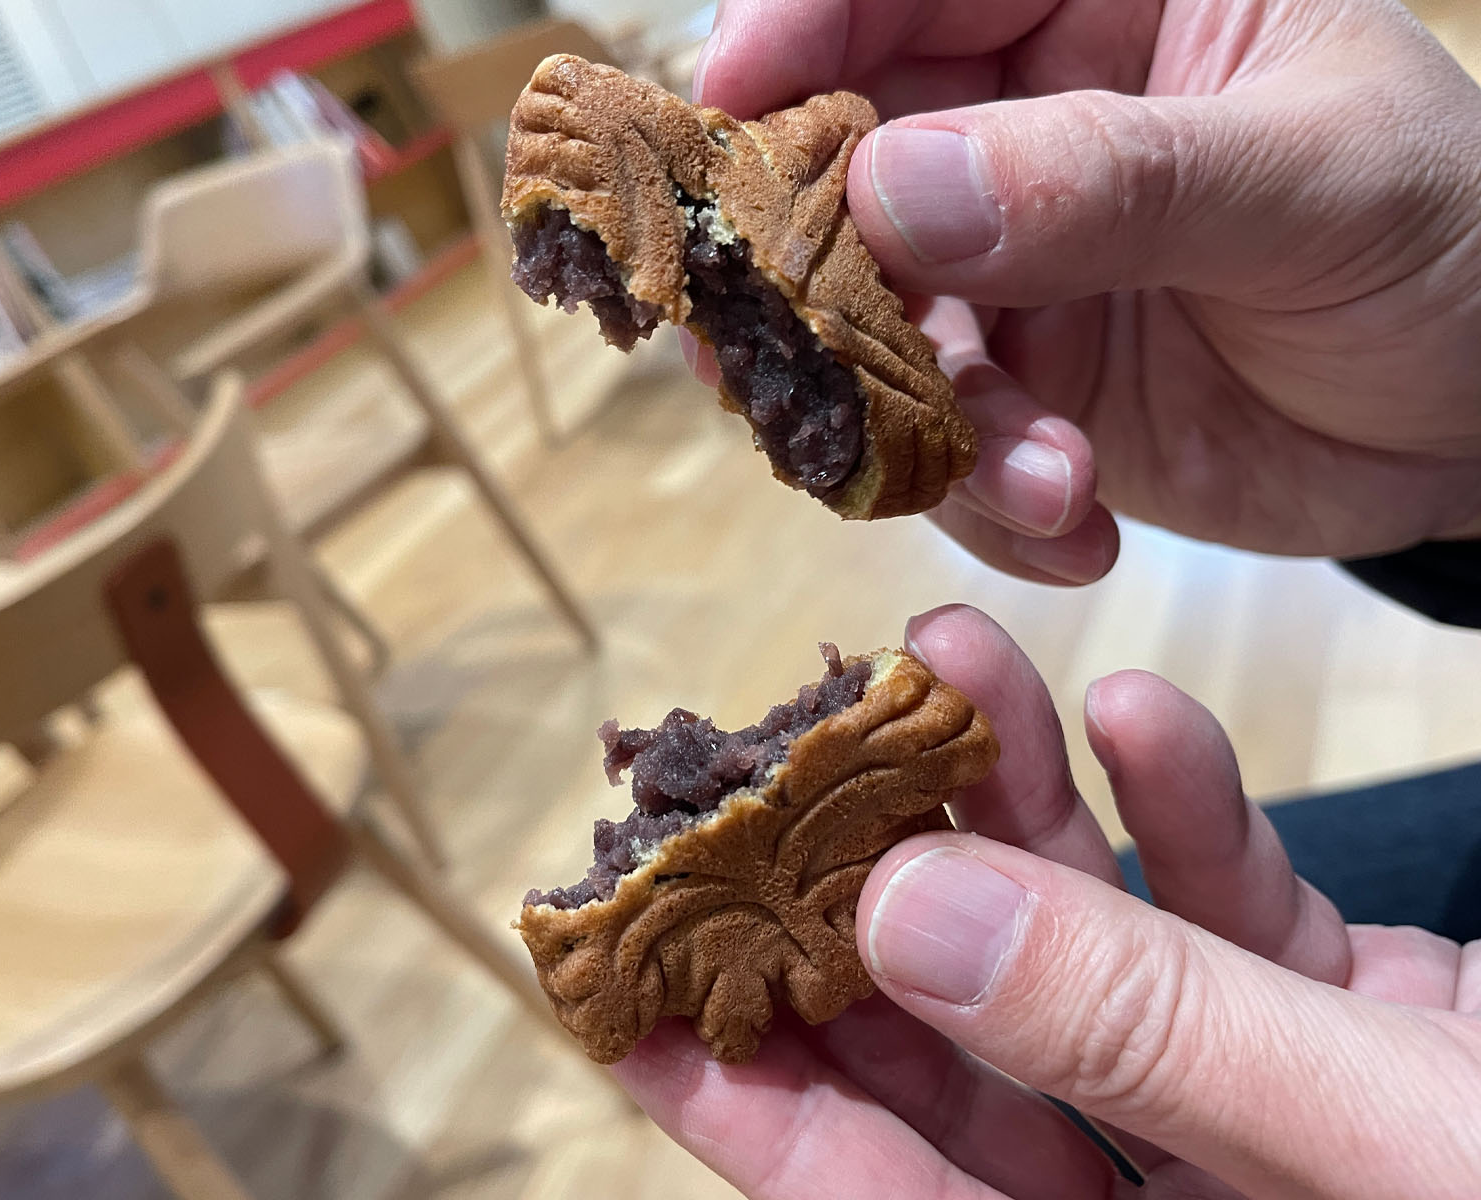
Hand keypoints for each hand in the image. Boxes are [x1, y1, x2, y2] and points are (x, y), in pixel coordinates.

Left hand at [612, 606, 1480, 1198]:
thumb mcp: (1388, 1149)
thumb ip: (1145, 1034)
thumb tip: (907, 915)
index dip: (741, 1097)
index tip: (613, 985)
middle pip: (964, 1045)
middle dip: (876, 887)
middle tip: (788, 747)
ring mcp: (1266, 1118)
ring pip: (1091, 954)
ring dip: (1024, 807)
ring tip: (958, 661)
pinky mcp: (1362, 1038)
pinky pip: (1240, 930)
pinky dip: (1192, 820)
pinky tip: (1143, 711)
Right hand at [690, 0, 1480, 582]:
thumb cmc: (1454, 248)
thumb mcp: (1314, 187)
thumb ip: (1114, 179)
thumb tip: (894, 190)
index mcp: (1099, 7)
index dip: (798, 29)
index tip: (725, 110)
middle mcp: (1022, 131)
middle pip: (838, 166)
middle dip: (812, 272)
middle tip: (794, 358)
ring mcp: (1005, 269)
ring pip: (867, 328)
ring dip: (922, 421)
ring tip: (1047, 479)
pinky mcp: (1015, 390)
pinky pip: (932, 442)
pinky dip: (981, 500)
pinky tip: (1079, 523)